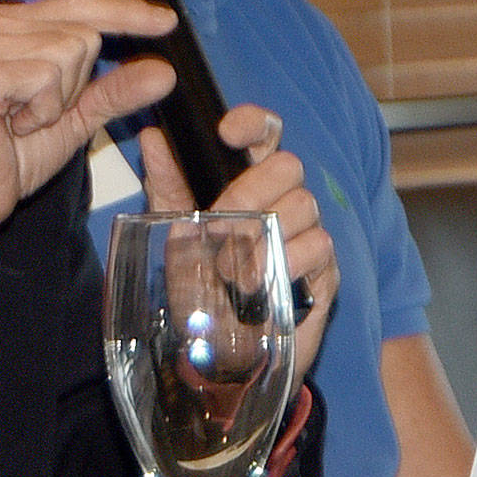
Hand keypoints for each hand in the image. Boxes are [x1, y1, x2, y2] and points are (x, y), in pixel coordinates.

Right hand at [0, 0, 176, 273]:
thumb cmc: (9, 155)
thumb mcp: (74, 117)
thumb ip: (115, 91)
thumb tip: (164, 72)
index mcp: (11, 25)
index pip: (80, 4)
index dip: (126, 14)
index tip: (167, 23)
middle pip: (82, 34)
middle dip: (74, 86)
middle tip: (34, 114)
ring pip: (68, 54)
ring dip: (56, 103)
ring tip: (20, 120)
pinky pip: (45, 79)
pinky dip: (39, 112)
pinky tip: (10, 125)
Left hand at [139, 108, 338, 382]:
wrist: (215, 353)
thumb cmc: (197, 281)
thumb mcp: (171, 227)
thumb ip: (165, 181)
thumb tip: (152, 136)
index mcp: (247, 177)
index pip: (264, 132)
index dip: (252, 123)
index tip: (227, 132)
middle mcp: (282, 198)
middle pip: (287, 165)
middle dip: (249, 189)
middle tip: (217, 220)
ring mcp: (307, 233)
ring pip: (303, 205)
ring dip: (259, 234)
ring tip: (227, 267)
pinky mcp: (324, 271)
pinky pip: (317, 247)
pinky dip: (282, 263)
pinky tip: (254, 284)